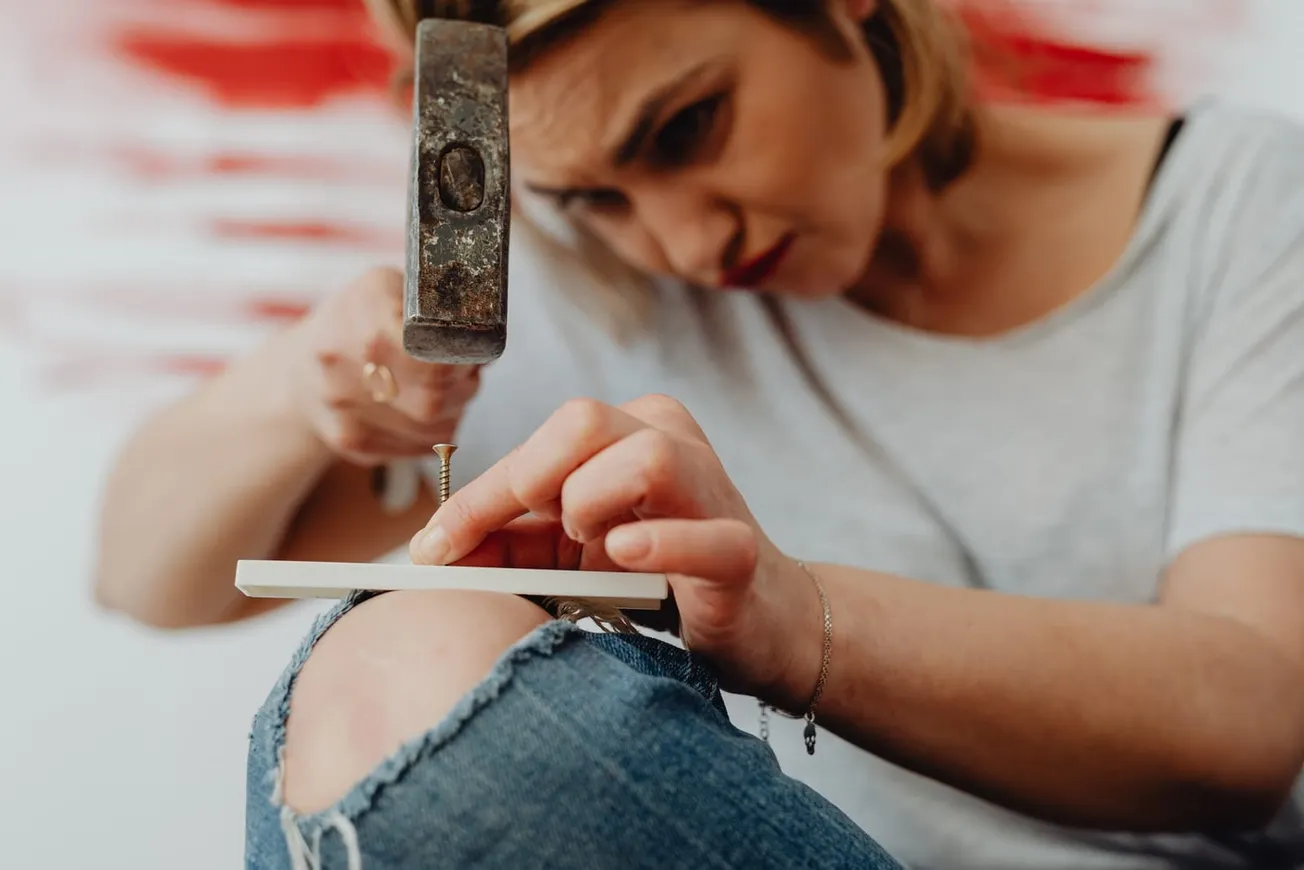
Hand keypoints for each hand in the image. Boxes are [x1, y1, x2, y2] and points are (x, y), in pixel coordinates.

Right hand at [285, 268, 480, 464]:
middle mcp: (345, 367)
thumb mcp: (390, 287)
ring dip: (453, 410)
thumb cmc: (358, 321)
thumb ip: (439, 306)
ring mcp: (346, 411)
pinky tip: (420, 410)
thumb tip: (485, 336)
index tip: (463, 351)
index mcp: (363, 318)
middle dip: (462, 386)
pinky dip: (434, 431)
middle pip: (435, 398)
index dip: (460, 358)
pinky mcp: (353, 443)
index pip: (433, 358)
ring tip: (441, 387)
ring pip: (435, 427)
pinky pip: (421, 447)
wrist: (301, 370)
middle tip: (460, 371)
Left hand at [408, 394, 824, 708]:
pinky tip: (624, 554)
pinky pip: (704, 537)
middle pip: (584, 422)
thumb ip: (511, 542)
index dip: (478, 494)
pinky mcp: (741, 552)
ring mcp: (714, 492)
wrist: (761, 621)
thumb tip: (432, 549)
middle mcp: (675, 442)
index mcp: (632, 430)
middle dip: (525, 481)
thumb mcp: (574, 551)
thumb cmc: (663, 576)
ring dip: (592, 504)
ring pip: (645, 458)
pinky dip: (658, 543)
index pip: (543, 440)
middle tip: (512, 541)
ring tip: (590, 547)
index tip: (430, 547)